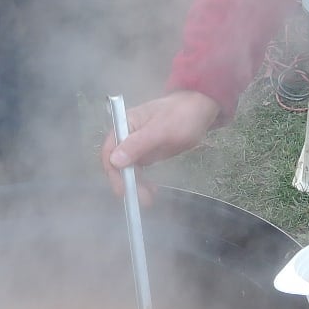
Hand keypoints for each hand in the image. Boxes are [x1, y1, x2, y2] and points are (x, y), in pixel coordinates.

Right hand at [101, 90, 220, 196]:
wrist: (200, 110)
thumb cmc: (180, 115)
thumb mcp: (160, 130)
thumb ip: (137, 144)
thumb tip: (115, 161)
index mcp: (124, 125)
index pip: (109, 151)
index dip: (113, 171)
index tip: (122, 188)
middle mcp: (127, 136)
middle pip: (117, 163)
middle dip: (126, 182)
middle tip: (139, 198)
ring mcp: (137, 146)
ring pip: (128, 170)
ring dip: (135, 185)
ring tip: (148, 198)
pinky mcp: (148, 153)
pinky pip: (140, 170)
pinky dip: (143, 182)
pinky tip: (151, 190)